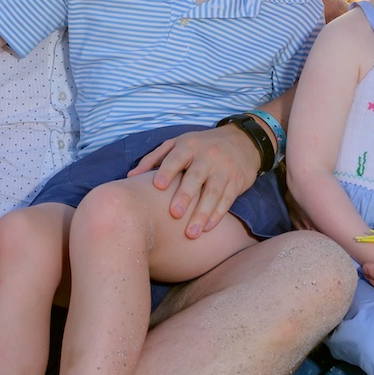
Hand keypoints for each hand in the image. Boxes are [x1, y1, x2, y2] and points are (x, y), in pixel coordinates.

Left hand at [129, 125, 259, 238]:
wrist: (242, 140)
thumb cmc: (201, 146)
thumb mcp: (178, 144)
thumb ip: (154, 159)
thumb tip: (130, 177)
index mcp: (189, 146)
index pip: (176, 158)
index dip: (167, 171)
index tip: (157, 186)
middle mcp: (208, 156)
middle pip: (196, 177)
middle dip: (185, 195)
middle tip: (174, 214)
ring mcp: (224, 169)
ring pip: (213, 192)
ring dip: (202, 213)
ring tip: (192, 233)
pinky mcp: (237, 181)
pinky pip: (227, 199)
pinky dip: (218, 214)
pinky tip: (208, 227)